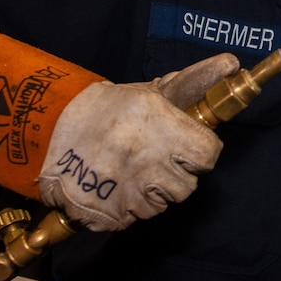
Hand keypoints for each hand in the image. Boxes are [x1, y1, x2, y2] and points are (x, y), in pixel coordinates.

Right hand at [37, 53, 238, 230]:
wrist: (48, 131)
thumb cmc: (106, 109)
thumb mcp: (147, 93)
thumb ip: (190, 85)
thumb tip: (231, 63)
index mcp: (157, 123)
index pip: (207, 154)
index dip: (202, 151)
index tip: (193, 146)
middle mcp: (145, 157)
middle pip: (188, 185)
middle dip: (180, 173)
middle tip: (160, 158)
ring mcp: (126, 189)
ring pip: (165, 203)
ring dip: (156, 191)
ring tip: (136, 169)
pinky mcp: (109, 214)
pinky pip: (137, 217)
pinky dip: (132, 205)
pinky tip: (119, 184)